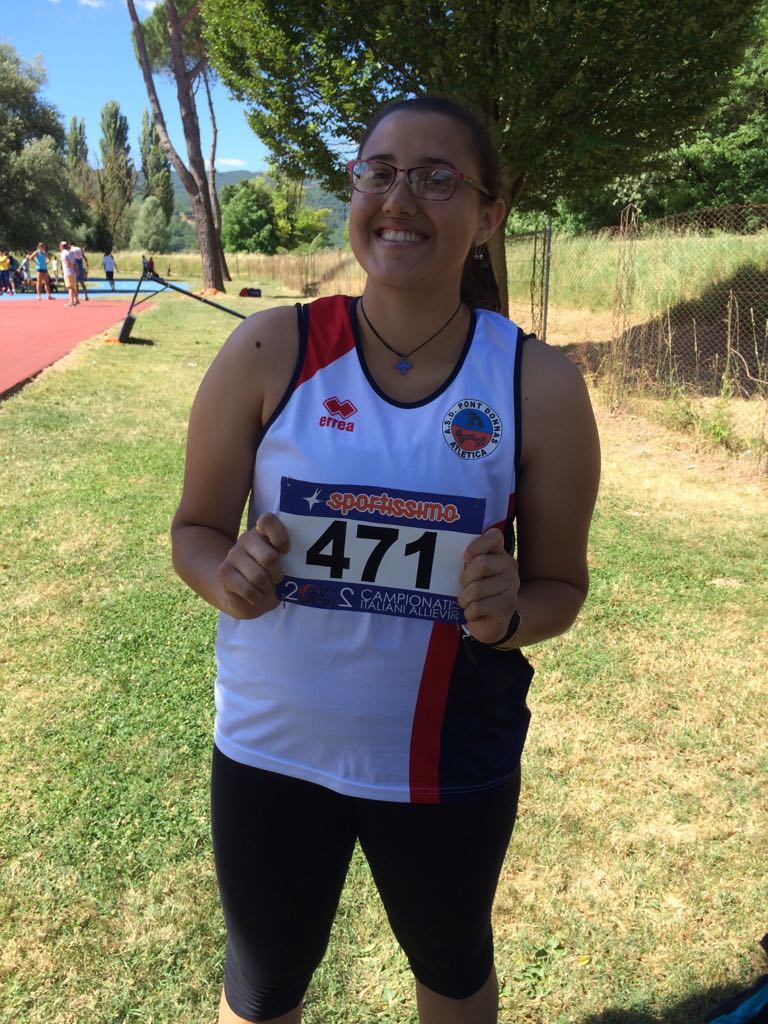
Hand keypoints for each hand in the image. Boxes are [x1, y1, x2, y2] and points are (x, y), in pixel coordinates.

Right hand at [216, 512, 289, 619]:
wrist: (245, 595)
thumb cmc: (271, 577)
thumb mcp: (284, 565)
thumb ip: (292, 558)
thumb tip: (305, 563)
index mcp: (263, 532)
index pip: (268, 520)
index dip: (281, 537)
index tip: (285, 552)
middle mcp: (246, 539)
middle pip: (269, 558)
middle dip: (277, 575)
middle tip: (277, 579)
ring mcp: (233, 555)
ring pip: (258, 576)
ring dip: (267, 589)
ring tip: (266, 588)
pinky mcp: (224, 572)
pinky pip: (247, 589)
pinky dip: (257, 598)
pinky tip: (256, 596)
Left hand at [458, 528, 519, 643]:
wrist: (493, 620)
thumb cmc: (477, 591)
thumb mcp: (473, 573)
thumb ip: (469, 561)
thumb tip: (460, 559)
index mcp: (499, 553)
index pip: (494, 536)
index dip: (477, 545)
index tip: (466, 557)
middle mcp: (509, 566)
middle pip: (481, 563)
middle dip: (465, 578)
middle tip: (464, 587)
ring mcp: (511, 586)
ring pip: (476, 589)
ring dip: (464, 599)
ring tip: (466, 602)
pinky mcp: (508, 605)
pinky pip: (477, 607)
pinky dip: (469, 612)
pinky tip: (473, 613)